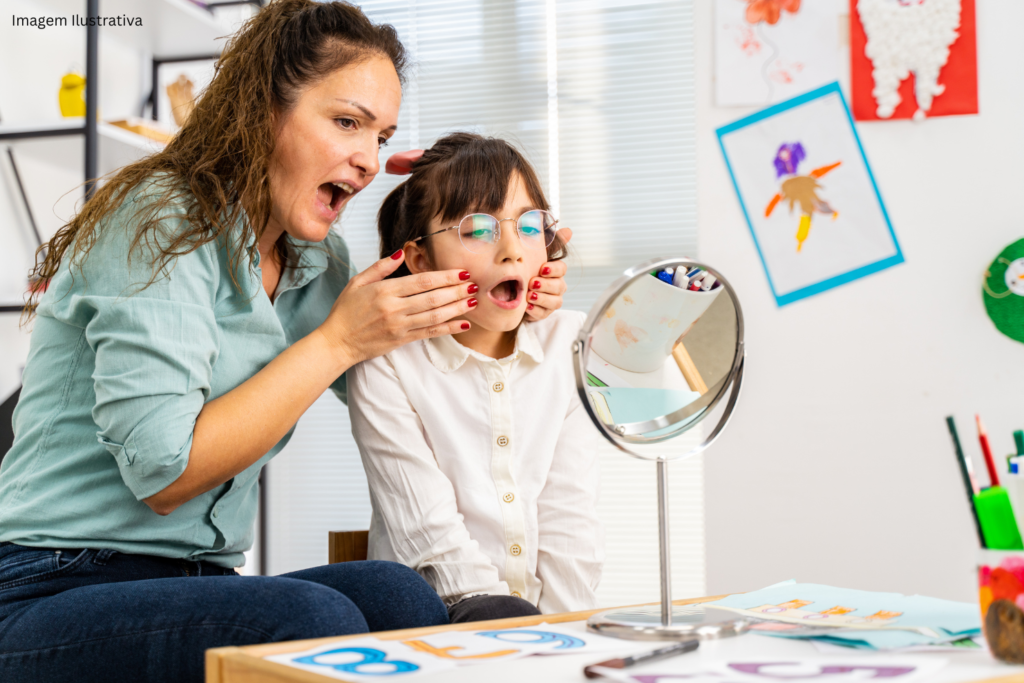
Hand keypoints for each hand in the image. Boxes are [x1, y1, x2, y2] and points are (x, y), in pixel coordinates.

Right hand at [318, 251, 477, 367]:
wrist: (337, 343)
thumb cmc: (345, 311)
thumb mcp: (357, 282)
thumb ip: (381, 267)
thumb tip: (403, 251)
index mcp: (384, 291)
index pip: (422, 281)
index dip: (445, 277)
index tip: (462, 272)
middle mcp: (394, 309)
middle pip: (433, 298)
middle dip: (456, 291)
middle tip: (474, 284)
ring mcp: (399, 326)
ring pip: (434, 316)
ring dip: (457, 308)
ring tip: (473, 301)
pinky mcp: (402, 340)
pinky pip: (429, 333)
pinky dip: (448, 329)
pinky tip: (463, 324)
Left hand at [525, 228, 571, 321]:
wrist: (511, 290)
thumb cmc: (527, 271)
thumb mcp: (534, 256)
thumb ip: (549, 244)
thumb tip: (568, 231)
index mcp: (555, 272)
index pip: (561, 269)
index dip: (553, 269)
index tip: (542, 268)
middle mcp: (557, 286)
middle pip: (559, 286)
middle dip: (546, 285)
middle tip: (532, 283)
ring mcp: (552, 300)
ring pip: (555, 302)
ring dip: (542, 299)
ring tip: (529, 296)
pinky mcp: (544, 312)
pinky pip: (544, 313)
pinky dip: (536, 311)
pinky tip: (527, 307)